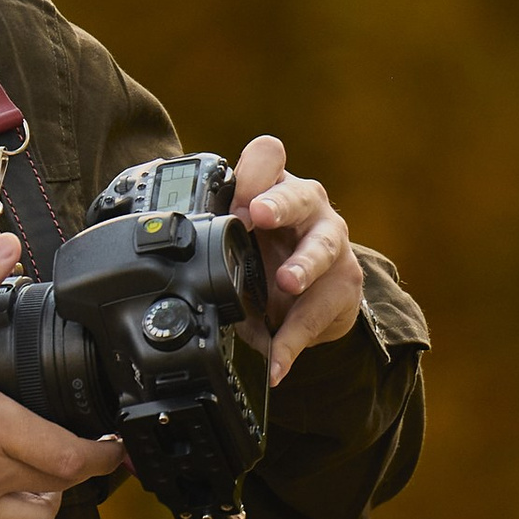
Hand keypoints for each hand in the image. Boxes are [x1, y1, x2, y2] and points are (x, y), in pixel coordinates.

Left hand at [229, 135, 364, 385]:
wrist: (313, 292)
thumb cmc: (269, 253)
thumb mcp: (238, 241)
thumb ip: (213, 240)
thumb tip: (174, 261)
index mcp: (274, 186)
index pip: (269, 157)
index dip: (254, 171)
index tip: (238, 198)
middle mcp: (308, 207)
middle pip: (300, 195)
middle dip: (279, 204)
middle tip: (260, 216)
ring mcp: (330, 242)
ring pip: (322, 246)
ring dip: (303, 265)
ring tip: (287, 282)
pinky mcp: (345, 283)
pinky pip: (319, 311)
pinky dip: (292, 340)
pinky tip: (277, 361)